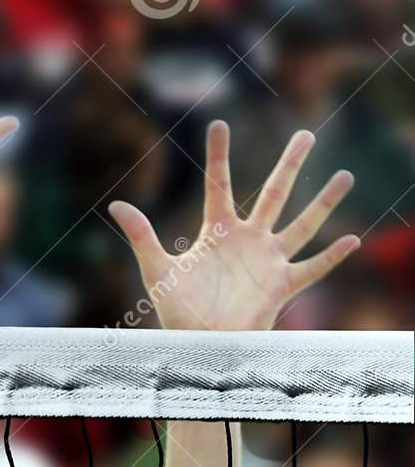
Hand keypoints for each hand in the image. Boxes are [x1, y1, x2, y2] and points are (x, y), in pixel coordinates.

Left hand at [107, 122, 358, 330]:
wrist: (199, 343)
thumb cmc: (177, 308)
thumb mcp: (156, 269)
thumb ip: (141, 235)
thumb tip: (115, 204)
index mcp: (216, 230)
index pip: (218, 184)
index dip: (218, 154)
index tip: (219, 124)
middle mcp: (247, 239)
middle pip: (274, 194)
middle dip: (290, 165)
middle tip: (306, 134)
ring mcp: (268, 261)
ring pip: (302, 225)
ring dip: (323, 202)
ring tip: (346, 175)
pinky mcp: (281, 285)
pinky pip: (312, 268)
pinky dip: (331, 256)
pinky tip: (351, 238)